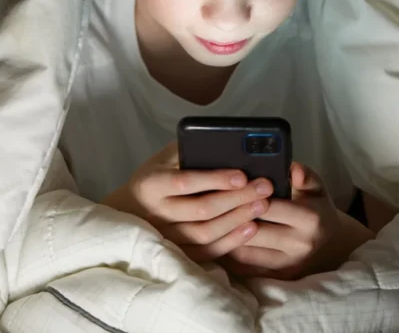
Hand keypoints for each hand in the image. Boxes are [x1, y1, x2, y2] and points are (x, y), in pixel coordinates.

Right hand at [101, 141, 274, 262]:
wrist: (134, 207)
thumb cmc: (160, 173)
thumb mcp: (168, 156)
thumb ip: (192, 151)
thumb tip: (231, 147)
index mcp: (150, 184)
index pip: (185, 182)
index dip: (215, 179)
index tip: (242, 175)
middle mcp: (155, 213)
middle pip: (201, 210)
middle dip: (237, 198)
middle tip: (264, 188)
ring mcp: (165, 237)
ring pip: (205, 234)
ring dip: (237, 220)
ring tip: (262, 206)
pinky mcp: (177, 252)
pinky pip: (206, 252)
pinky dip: (230, 242)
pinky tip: (251, 228)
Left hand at [221, 162, 373, 279]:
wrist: (331, 246)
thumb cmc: (318, 210)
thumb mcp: (317, 188)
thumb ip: (305, 175)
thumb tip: (292, 168)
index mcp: (309, 219)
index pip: (269, 207)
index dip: (247, 196)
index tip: (229, 187)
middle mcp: (299, 244)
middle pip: (254, 231)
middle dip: (231, 217)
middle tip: (211, 204)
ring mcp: (287, 265)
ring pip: (245, 251)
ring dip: (225, 237)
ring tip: (211, 221)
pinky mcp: (277, 278)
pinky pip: (244, 267)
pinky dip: (229, 253)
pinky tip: (218, 238)